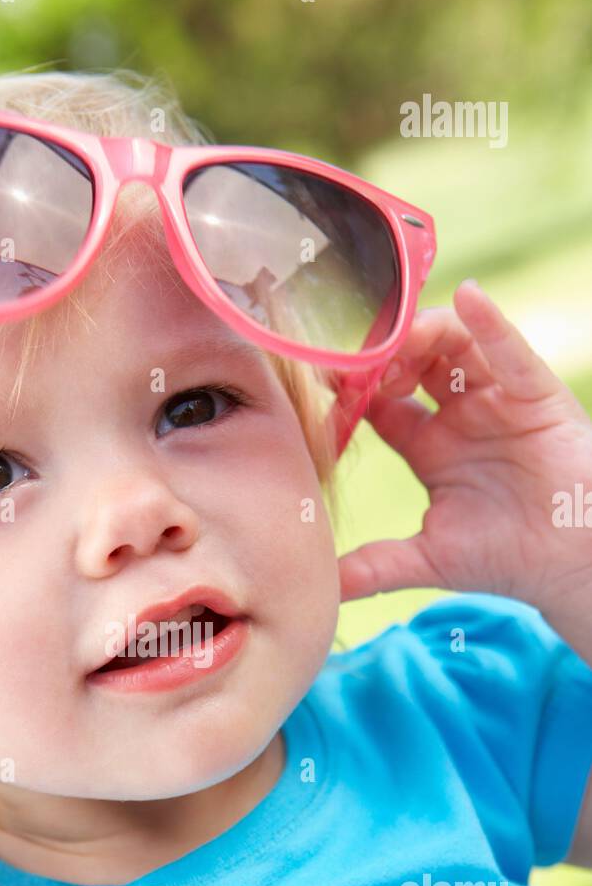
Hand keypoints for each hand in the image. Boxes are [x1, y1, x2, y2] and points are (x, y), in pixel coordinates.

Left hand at [337, 280, 591, 622]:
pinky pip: (511, 351)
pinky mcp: (535, 395)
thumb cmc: (506, 558)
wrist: (570, 568)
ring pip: (455, 344)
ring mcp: (497, 401)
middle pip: (413, 362)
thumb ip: (374, 567)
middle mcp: (460, 415)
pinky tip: (469, 298)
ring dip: (422, 333)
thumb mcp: (427, 559)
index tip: (319, 386)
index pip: (380, 404)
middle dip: (383, 356)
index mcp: (430, 446)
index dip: (351, 392)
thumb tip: (323, 587)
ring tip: (398, 341)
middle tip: (359, 365)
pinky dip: (491, 323)